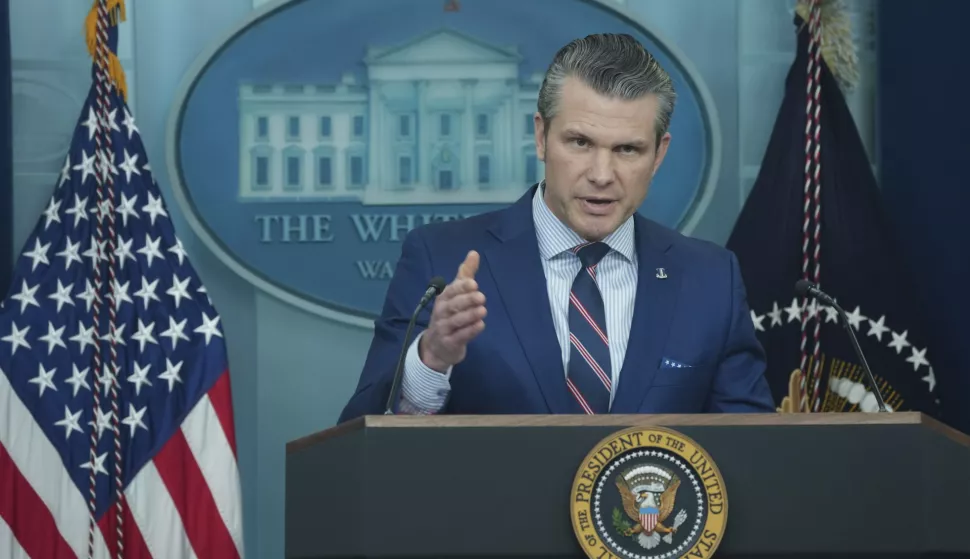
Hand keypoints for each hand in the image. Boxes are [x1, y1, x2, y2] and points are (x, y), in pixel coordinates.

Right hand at [418, 250, 486, 372]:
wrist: (436, 346)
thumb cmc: (448, 316)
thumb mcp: (455, 295)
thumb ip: (465, 275)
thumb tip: (474, 253)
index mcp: (443, 299)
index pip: (451, 291)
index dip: (461, 287)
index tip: (474, 283)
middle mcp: (441, 313)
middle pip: (453, 305)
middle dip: (467, 300)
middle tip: (481, 297)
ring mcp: (444, 328)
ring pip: (456, 321)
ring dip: (469, 315)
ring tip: (483, 310)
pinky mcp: (449, 343)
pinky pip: (459, 336)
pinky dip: (470, 331)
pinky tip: (480, 325)